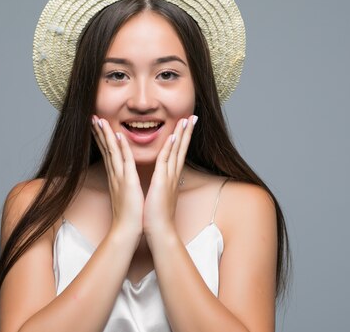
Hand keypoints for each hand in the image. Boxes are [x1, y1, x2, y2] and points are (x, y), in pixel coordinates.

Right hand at [91, 115, 143, 238]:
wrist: (127, 232)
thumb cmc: (129, 217)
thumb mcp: (126, 196)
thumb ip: (124, 185)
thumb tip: (126, 180)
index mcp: (116, 178)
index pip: (108, 154)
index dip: (102, 139)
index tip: (98, 127)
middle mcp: (115, 175)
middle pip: (105, 149)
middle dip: (99, 133)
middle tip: (93, 118)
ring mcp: (120, 177)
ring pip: (111, 151)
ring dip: (105, 135)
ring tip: (99, 120)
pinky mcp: (128, 181)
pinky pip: (124, 160)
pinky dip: (121, 147)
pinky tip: (117, 135)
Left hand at [143, 115, 197, 235]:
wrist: (159, 231)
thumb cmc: (156, 216)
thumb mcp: (159, 196)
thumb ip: (161, 185)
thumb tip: (160, 181)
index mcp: (170, 178)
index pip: (178, 154)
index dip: (182, 139)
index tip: (186, 126)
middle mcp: (172, 175)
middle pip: (181, 148)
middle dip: (187, 132)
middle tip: (193, 117)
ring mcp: (169, 177)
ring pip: (176, 150)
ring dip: (181, 134)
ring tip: (186, 119)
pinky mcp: (162, 181)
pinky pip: (166, 159)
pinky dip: (169, 147)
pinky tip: (172, 135)